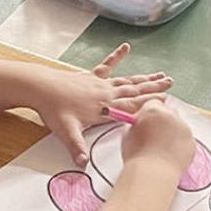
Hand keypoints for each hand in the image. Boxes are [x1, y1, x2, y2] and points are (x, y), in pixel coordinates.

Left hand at [32, 43, 172, 165]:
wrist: (40, 87)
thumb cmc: (54, 109)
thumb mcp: (67, 132)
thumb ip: (77, 148)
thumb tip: (83, 164)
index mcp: (104, 107)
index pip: (131, 106)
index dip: (149, 104)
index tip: (165, 102)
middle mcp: (105, 93)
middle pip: (134, 90)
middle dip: (153, 88)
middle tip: (170, 83)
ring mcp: (98, 83)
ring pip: (126, 80)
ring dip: (143, 77)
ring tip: (158, 74)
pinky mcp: (90, 76)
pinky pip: (107, 65)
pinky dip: (117, 57)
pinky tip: (125, 47)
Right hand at [120, 99, 194, 177]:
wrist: (153, 174)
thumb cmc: (139, 157)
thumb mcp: (128, 134)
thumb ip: (137, 124)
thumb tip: (140, 124)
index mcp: (153, 110)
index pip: (153, 103)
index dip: (149, 113)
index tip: (148, 121)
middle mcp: (171, 116)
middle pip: (169, 112)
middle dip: (163, 121)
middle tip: (155, 135)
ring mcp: (184, 129)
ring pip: (178, 126)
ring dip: (172, 133)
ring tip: (161, 149)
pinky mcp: (192, 142)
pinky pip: (186, 139)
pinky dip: (180, 145)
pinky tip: (169, 154)